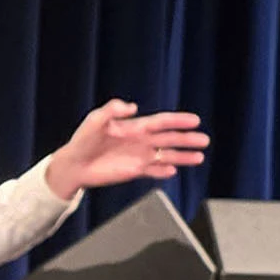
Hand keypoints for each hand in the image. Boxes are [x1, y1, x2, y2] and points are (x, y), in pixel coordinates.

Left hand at [44, 99, 208, 199]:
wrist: (74, 164)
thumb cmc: (82, 140)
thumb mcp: (95, 119)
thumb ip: (113, 110)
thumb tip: (132, 106)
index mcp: (134, 127)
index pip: (161, 122)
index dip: (178, 121)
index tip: (195, 120)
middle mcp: (140, 141)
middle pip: (169, 139)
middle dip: (187, 139)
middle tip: (204, 140)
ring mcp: (138, 156)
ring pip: (166, 156)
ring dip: (182, 157)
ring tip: (199, 157)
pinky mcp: (133, 171)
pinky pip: (153, 171)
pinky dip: (163, 172)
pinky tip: (173, 172)